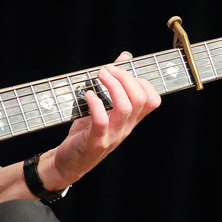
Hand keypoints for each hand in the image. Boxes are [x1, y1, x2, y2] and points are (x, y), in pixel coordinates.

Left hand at [41, 52, 160, 189]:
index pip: (152, 100)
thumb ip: (115, 84)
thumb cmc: (86, 132)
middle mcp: (125, 128)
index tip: (123, 71)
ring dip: (113, 86)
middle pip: (140, 99)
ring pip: (125, 108)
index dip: (142, 81)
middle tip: (107, 69)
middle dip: (125, 78)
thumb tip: (125, 58)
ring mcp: (112, 135)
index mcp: (130, 120)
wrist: (69, 163)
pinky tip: (87, 95)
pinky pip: (101, 121)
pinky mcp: (96, 141)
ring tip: (100, 75)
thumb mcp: (103, 107)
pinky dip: (95, 104)